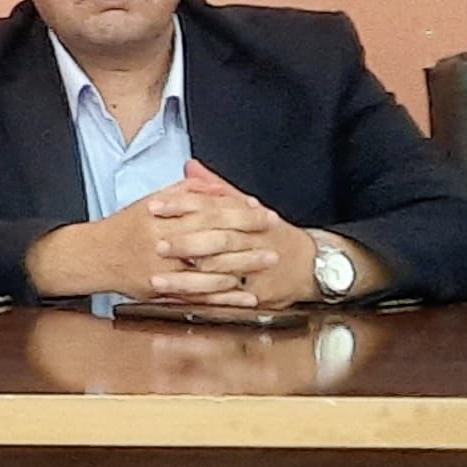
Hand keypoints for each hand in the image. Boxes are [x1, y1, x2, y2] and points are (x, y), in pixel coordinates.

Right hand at [28, 162, 296, 306]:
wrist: (93, 256)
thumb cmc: (125, 226)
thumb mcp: (152, 200)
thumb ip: (184, 192)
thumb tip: (215, 186)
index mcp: (160, 214)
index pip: (208, 210)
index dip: (239, 212)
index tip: (263, 212)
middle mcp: (161, 240)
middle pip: (213, 237)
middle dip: (248, 237)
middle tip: (275, 236)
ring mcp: (161, 268)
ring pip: (208, 267)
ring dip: (242, 265)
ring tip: (268, 261)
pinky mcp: (160, 290)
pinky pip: (198, 294)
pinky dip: (224, 296)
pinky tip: (245, 295)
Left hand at [146, 164, 319, 306]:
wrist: (312, 265)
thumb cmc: (274, 234)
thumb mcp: (248, 207)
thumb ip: (216, 188)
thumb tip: (190, 166)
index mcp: (248, 215)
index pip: (211, 206)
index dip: (182, 205)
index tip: (154, 205)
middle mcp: (253, 240)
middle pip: (217, 239)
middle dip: (185, 242)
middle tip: (155, 244)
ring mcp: (256, 268)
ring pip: (219, 271)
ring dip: (186, 278)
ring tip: (156, 278)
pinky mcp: (257, 293)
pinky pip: (227, 298)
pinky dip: (203, 299)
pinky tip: (181, 300)